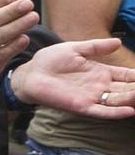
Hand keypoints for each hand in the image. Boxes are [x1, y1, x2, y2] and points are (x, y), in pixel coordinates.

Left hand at [9, 38, 134, 118]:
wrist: (30, 73)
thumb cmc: (50, 61)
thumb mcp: (75, 49)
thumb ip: (96, 47)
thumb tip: (118, 42)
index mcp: (101, 73)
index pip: (128, 76)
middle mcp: (100, 87)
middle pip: (128, 89)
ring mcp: (92, 97)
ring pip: (120, 101)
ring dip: (133, 99)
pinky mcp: (81, 106)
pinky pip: (102, 112)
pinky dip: (115, 112)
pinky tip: (130, 111)